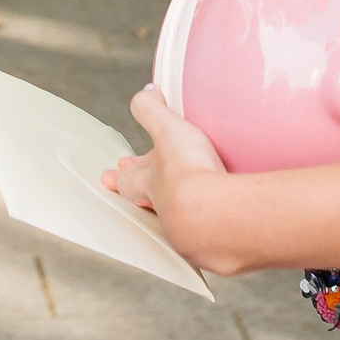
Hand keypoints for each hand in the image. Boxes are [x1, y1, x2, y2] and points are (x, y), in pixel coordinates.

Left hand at [102, 85, 228, 260]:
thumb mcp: (167, 130)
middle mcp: (165, 211)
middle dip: (146, 195)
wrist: (216, 215)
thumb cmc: (188, 171)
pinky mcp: (216, 246)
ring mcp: (189, 232)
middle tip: (140, 195)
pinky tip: (224, 223)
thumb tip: (146, 92)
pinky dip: (216, 225)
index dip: (124, 172)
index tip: (115, 170)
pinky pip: (211, 235)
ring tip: (187, 207)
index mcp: (150, 183)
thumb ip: (152, 110)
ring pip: (178, 220)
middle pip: (149, 203)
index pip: (129, 178)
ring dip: (182, 211)